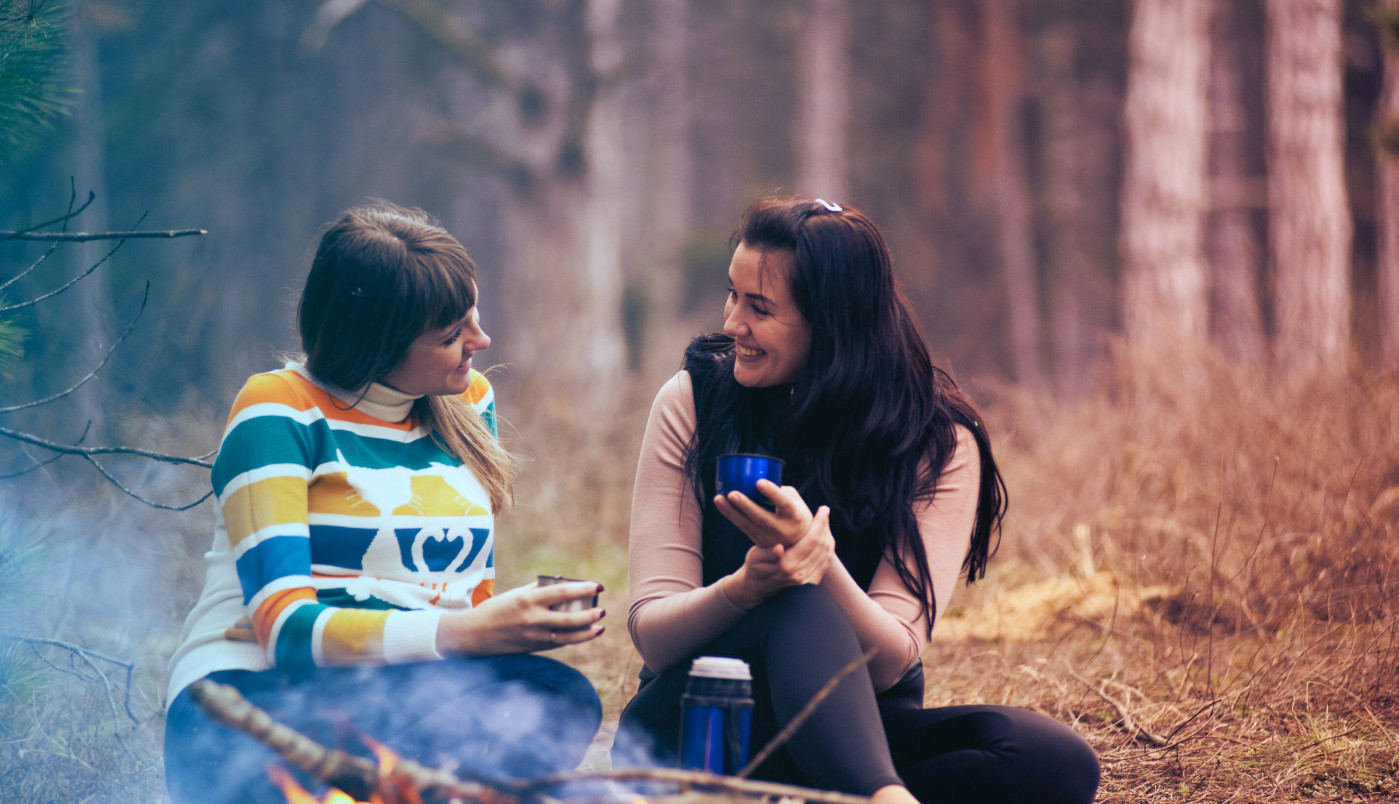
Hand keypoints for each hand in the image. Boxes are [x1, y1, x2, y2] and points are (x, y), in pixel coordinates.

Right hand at [437, 580, 604, 655]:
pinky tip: (584, 634)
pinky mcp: (533, 648)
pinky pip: (558, 644)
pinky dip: (573, 639)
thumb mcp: (515, 594)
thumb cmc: (495, 609)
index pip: (562, 592)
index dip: (583, 589)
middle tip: (602, 610)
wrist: (473, 635)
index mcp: (528, 599)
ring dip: (587, 632)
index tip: (599, 586)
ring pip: (567, 636)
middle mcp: (532, 618)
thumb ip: (538, 589)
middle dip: (590, 614)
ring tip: (600, 627)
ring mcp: (533, 636)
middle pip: (569, 618)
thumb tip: (562, 583)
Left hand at [714, 479, 812, 547]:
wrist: (798, 543)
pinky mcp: (758, 540)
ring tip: (718, 498)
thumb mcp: (796, 502)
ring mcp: (769, 538)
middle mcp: (783, 529)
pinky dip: (730, 515)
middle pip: (761, 517)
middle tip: (732, 493)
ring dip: (731, 511)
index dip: (772, 493)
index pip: (783, 503)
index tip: (759, 482)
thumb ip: (781, 490)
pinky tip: (721, 504)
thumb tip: (761, 478)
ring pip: (747, 524)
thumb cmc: (796, 514)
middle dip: (745, 506)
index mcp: (795, 516)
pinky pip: (742, 527)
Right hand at [723, 506, 833, 609]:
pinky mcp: (811, 582)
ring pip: (826, 553)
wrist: (758, 587)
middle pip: (821, 546)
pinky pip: (826, 561)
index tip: (823, 509)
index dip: (819, 523)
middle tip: (825, 511)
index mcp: (787, 565)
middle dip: (825, 526)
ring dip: (827, 535)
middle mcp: (800, 574)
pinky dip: (828, 547)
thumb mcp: (755, 557)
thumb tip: (778, 548)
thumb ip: (767, 553)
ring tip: (825, 521)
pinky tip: (825, 536)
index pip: (811, 541)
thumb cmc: (755, 567)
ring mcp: (807, 580)